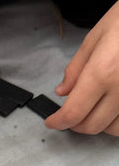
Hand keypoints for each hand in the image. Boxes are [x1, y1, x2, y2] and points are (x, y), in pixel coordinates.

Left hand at [45, 0, 118, 135]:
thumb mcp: (97, 36)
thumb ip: (76, 68)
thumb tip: (63, 91)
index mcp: (103, 72)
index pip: (73, 112)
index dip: (58, 122)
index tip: (52, 122)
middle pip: (91, 125)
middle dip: (74, 125)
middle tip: (68, 115)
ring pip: (113, 129)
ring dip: (98, 124)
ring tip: (92, 110)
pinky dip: (117, 122)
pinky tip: (112, 111)